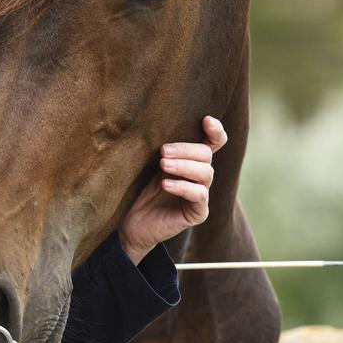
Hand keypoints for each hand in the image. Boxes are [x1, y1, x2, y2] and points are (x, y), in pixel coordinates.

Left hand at [118, 116, 227, 264]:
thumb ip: (158, 149)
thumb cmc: (134, 189)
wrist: (127, 223)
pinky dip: (183, 187)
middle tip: (163, 152)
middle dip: (186, 149)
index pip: (212, 143)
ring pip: (206, 173)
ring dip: (184, 166)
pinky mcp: (197, 212)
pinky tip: (165, 184)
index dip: (215, 131)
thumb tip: (156, 122)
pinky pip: (199, 196)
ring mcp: (200, 194)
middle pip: (206, 155)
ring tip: (163, 165)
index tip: (206, 120)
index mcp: (189, 160)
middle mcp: (198, 176)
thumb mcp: (144, 164)